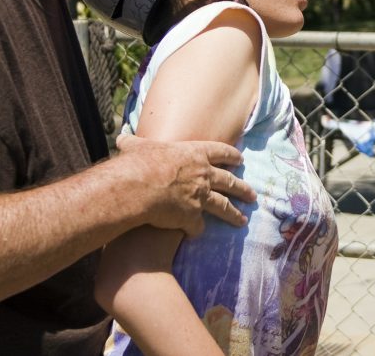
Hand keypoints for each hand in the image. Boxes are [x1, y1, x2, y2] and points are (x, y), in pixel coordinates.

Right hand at [116, 134, 256, 235]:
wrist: (138, 187)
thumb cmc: (138, 163)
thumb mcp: (138, 147)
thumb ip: (134, 144)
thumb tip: (122, 139)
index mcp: (195, 154)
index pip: (220, 152)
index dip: (231, 156)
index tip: (240, 160)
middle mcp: (204, 175)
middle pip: (230, 182)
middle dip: (242, 188)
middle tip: (252, 195)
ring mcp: (201, 196)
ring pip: (223, 206)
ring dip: (234, 214)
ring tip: (242, 220)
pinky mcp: (192, 217)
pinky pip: (197, 227)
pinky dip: (195, 231)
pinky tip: (194, 235)